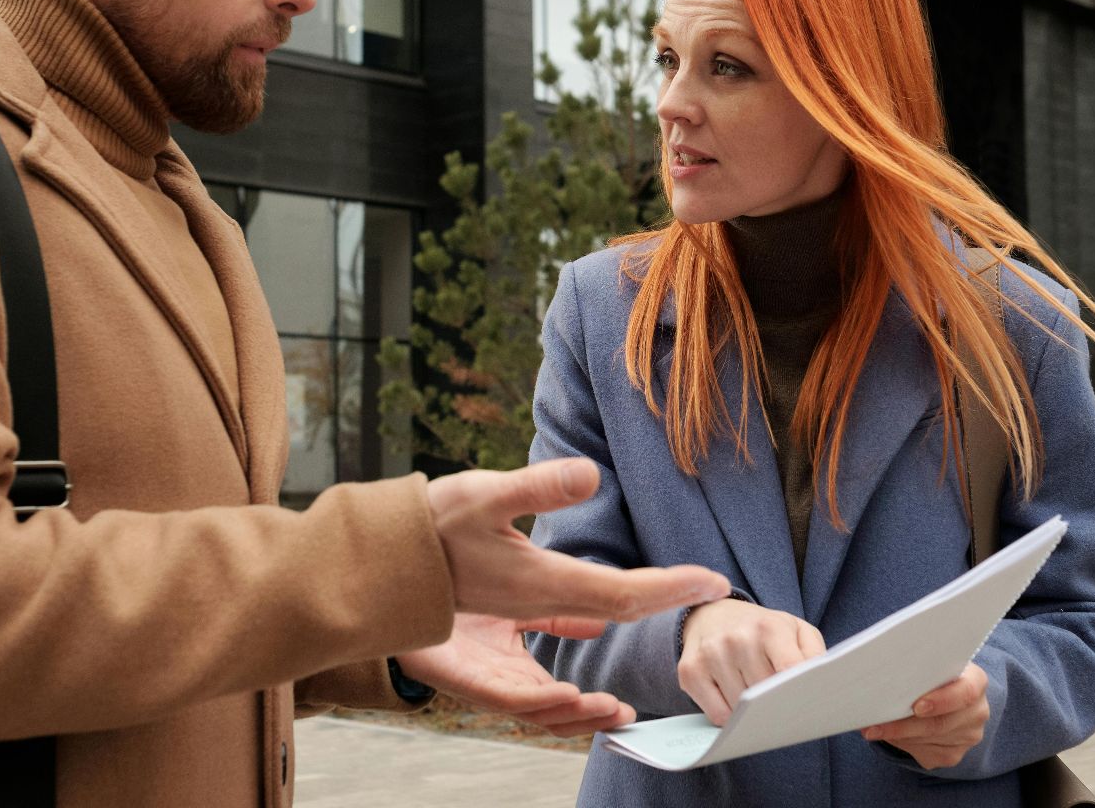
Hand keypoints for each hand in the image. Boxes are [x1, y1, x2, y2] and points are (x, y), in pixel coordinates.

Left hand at [395, 612, 635, 736]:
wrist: (398, 587)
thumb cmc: (449, 605)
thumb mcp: (513, 607)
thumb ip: (554, 617)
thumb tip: (599, 622)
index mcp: (512, 671)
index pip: (558, 698)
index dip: (593, 707)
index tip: (628, 709)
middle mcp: (499, 683)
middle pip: (550, 715)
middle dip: (589, 720)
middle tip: (624, 717)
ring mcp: (480, 683)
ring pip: (532, 712)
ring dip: (574, 714)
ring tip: (607, 709)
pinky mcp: (462, 677)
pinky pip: (505, 695)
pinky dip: (541, 699)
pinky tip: (569, 694)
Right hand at [426, 459, 728, 622]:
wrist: (378, 567)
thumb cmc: (427, 529)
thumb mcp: (481, 495)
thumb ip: (535, 486)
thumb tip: (590, 474)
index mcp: (541, 583)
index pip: (623, 593)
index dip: (672, 587)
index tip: (715, 579)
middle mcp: (537, 602)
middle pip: (618, 611)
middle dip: (667, 601)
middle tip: (715, 586)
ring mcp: (520, 608)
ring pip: (594, 620)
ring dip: (634, 615)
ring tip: (670, 598)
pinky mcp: (505, 603)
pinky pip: (559, 620)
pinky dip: (589, 614)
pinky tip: (596, 610)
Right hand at [678, 599, 823, 725]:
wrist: (713, 615)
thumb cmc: (762, 630)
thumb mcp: (796, 631)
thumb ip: (816, 655)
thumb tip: (826, 684)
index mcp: (769, 627)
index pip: (791, 672)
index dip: (800, 694)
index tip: (806, 705)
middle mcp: (736, 639)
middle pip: (765, 697)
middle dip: (775, 705)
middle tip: (778, 700)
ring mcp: (710, 655)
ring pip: (740, 711)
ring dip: (750, 712)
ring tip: (751, 691)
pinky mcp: (689, 671)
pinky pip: (717, 715)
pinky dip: (729, 716)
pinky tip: (731, 696)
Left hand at [860, 663, 990, 768]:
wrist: (950, 695)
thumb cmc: (934, 675)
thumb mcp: (931, 665)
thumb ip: (918, 669)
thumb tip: (883, 679)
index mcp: (976, 681)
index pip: (966, 692)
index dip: (942, 700)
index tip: (916, 706)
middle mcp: (977, 711)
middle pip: (939, 724)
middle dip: (903, 726)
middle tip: (874, 725)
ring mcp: (968, 736)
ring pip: (928, 741)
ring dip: (897, 736)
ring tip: (873, 729)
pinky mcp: (954, 755)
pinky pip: (925, 754)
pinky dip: (903, 744)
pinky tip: (890, 735)